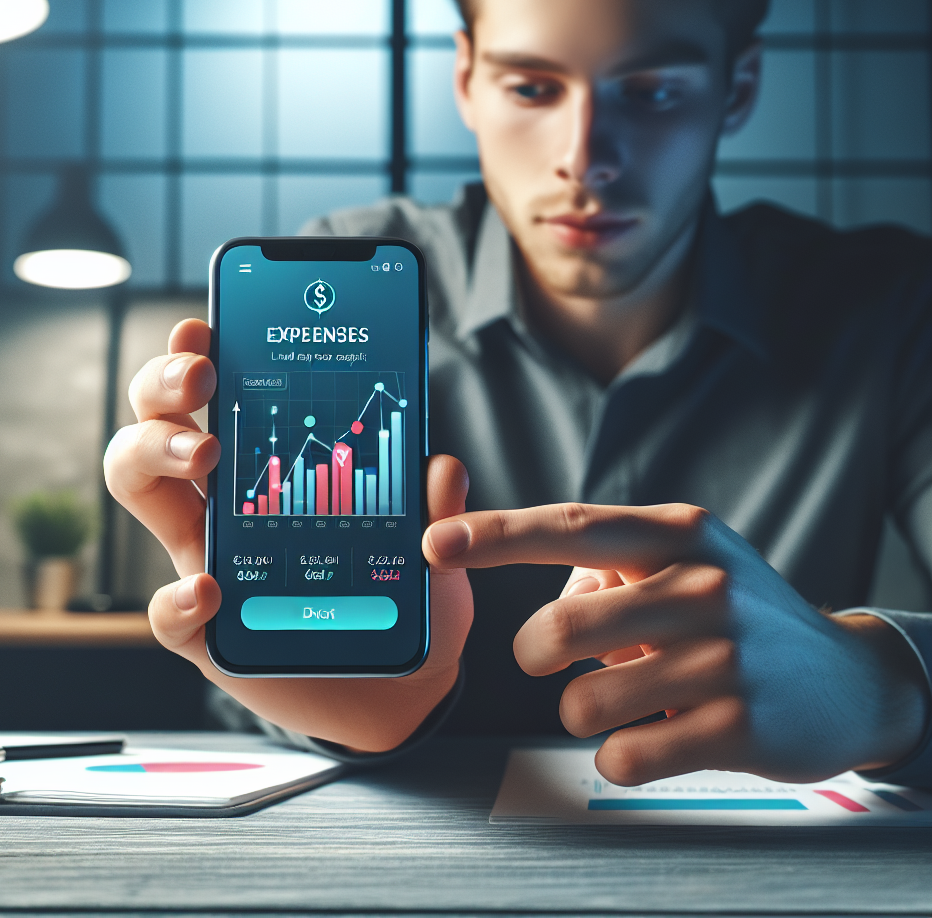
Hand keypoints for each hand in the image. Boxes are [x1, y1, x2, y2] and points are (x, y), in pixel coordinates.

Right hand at [104, 319, 472, 752]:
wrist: (396, 686)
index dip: (194, 356)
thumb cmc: (397, 597)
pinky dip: (176, 598)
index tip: (205, 325)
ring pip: (137, 488)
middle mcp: (222, 506)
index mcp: (265, 469)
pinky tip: (208, 589)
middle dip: (163, 385)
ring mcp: (205, 561)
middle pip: (157, 423)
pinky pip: (167, 613)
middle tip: (204, 377)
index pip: (213, 399)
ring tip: (205, 452)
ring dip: (155, 452)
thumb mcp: (427, 542)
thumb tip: (441, 466)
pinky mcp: (208, 634)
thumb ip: (432, 504)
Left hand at [423, 502, 928, 783]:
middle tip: (551, 657)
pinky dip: (619, 753)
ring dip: (583, 707)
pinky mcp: (739, 726)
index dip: (495, 536)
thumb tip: (537, 589)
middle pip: (563, 626)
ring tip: (623, 695)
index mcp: (677, 533)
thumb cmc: (738, 613)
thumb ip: (604, 564)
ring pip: (586, 701)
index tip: (437, 543)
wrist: (844, 679)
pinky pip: (627, 755)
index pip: (570, 526)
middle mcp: (703, 584)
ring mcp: (725, 656)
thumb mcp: (685, 560)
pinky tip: (653, 733)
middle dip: (535, 653)